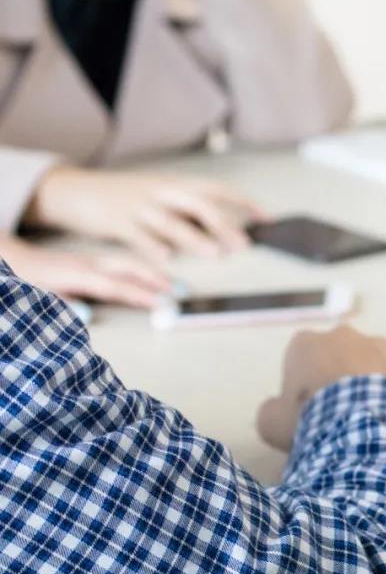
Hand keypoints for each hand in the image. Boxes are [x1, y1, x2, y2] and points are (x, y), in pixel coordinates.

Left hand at [0, 236, 170, 308]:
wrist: (3, 255)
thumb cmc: (19, 280)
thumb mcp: (33, 296)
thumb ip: (61, 307)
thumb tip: (88, 317)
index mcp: (74, 275)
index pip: (114, 286)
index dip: (140, 295)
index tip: (163, 304)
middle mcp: (85, 265)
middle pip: (128, 268)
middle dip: (156, 280)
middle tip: (180, 293)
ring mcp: (87, 262)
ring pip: (128, 264)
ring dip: (153, 274)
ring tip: (174, 285)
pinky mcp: (87, 263)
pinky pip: (121, 265)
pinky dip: (141, 270)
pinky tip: (150, 277)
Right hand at [25, 168, 266, 262]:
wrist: (77, 190)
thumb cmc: (128, 197)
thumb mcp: (162, 196)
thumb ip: (190, 211)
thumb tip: (227, 228)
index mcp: (176, 184)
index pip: (217, 190)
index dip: (243, 203)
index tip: (266, 218)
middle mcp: (161, 192)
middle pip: (198, 205)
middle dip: (223, 225)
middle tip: (243, 245)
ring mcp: (139, 206)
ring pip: (170, 221)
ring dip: (194, 238)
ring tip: (213, 253)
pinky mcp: (117, 221)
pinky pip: (137, 235)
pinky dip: (152, 247)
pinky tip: (166, 259)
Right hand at [257, 327, 385, 451]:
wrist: (367, 430)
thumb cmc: (312, 423)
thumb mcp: (271, 424)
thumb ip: (272, 409)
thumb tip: (279, 408)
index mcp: (306, 343)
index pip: (300, 362)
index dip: (303, 388)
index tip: (308, 413)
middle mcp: (344, 334)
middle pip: (338, 358)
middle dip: (338, 380)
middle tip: (341, 417)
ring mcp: (382, 344)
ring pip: (372, 364)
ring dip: (370, 384)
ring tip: (371, 419)